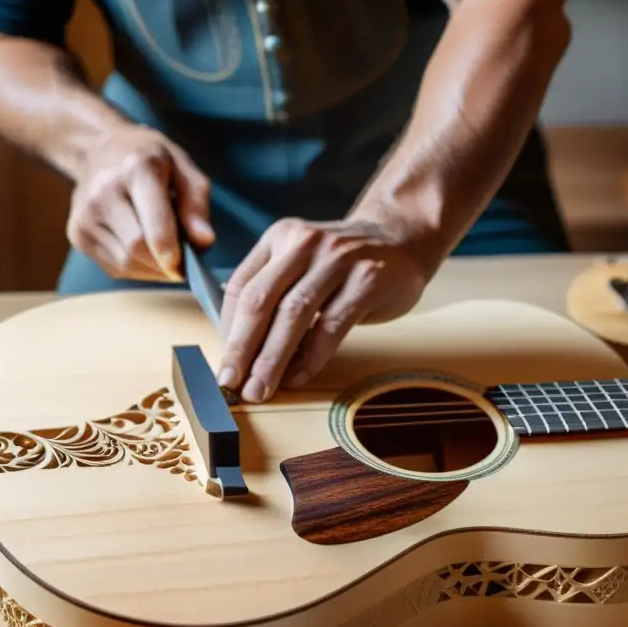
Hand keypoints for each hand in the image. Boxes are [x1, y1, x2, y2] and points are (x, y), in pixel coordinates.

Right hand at [67, 122, 213, 280]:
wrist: (98, 149)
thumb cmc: (149, 158)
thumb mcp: (182, 167)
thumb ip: (197, 203)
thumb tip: (204, 242)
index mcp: (135, 169)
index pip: (151, 226)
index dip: (170, 254)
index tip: (185, 267)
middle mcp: (103, 192)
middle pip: (137, 249)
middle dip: (164, 264)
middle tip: (181, 261)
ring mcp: (85, 215)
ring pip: (125, 263)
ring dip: (152, 269)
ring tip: (162, 251)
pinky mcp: (77, 233)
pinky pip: (114, 267)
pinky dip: (136, 268)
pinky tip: (143, 251)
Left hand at [217, 212, 432, 402]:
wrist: (402, 238)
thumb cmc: (344, 261)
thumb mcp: (301, 261)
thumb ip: (271, 291)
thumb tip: (238, 345)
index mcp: (280, 237)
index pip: (241, 286)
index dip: (227, 330)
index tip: (225, 364)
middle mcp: (304, 244)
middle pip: (261, 301)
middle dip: (241, 348)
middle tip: (231, 383)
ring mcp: (337, 259)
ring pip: (293, 315)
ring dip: (272, 359)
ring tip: (260, 389)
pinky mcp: (367, 279)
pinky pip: (331, 326)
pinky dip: (311, 357)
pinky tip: (298, 377)